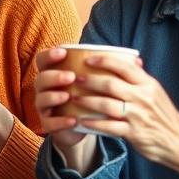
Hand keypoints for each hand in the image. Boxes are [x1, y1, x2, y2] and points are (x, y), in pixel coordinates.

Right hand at [34, 47, 97, 169]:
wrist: (82, 126)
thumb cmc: (89, 98)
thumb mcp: (95, 83)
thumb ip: (109, 70)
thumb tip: (137, 60)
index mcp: (54, 73)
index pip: (44, 59)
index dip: (50, 55)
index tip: (64, 52)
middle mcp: (45, 88)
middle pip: (41, 78)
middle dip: (54, 76)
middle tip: (71, 76)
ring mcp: (45, 107)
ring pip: (41, 99)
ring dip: (53, 96)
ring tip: (67, 96)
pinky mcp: (49, 124)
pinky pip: (50, 123)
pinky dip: (61, 121)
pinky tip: (73, 120)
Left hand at [68, 52, 178, 178]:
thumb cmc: (165, 115)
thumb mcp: (157, 92)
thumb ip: (142, 77)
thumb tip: (133, 59)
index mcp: (148, 84)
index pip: (124, 66)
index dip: (104, 61)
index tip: (88, 60)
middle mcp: (143, 98)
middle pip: (110, 85)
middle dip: (89, 81)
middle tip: (75, 79)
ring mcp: (138, 116)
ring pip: (106, 105)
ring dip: (87, 101)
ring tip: (74, 98)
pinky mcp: (133, 133)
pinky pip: (108, 126)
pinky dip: (93, 123)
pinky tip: (82, 121)